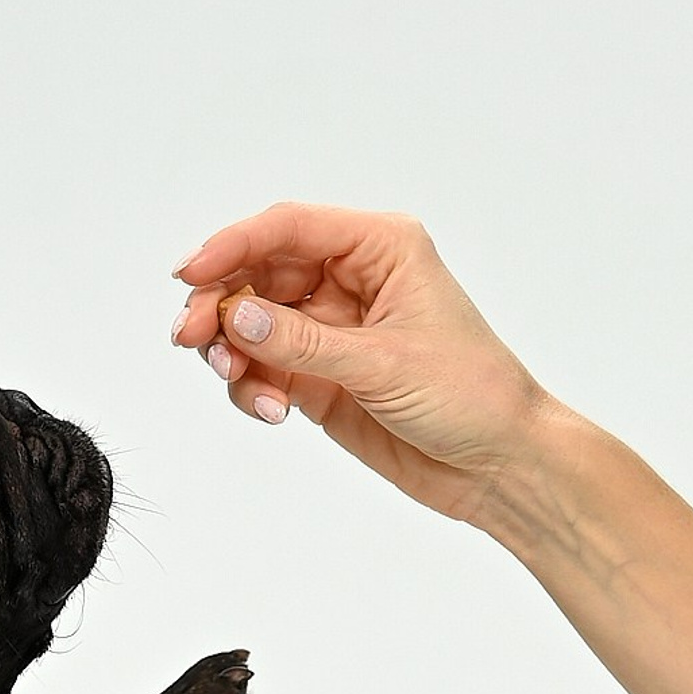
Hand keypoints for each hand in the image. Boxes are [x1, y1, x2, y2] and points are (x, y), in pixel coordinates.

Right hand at [170, 206, 552, 527]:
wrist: (502, 466)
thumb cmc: (473, 395)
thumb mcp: (383, 362)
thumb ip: (301, 340)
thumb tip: (234, 315)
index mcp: (381, 248)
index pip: (289, 228)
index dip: (232, 245)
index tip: (190, 275)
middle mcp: (354, 279)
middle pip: (259, 273)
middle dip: (220, 304)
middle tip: (191, 340)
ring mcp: (335, 329)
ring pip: (254, 323)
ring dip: (231, 350)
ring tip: (236, 381)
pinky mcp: (323, 377)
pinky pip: (265, 369)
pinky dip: (253, 387)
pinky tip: (270, 411)